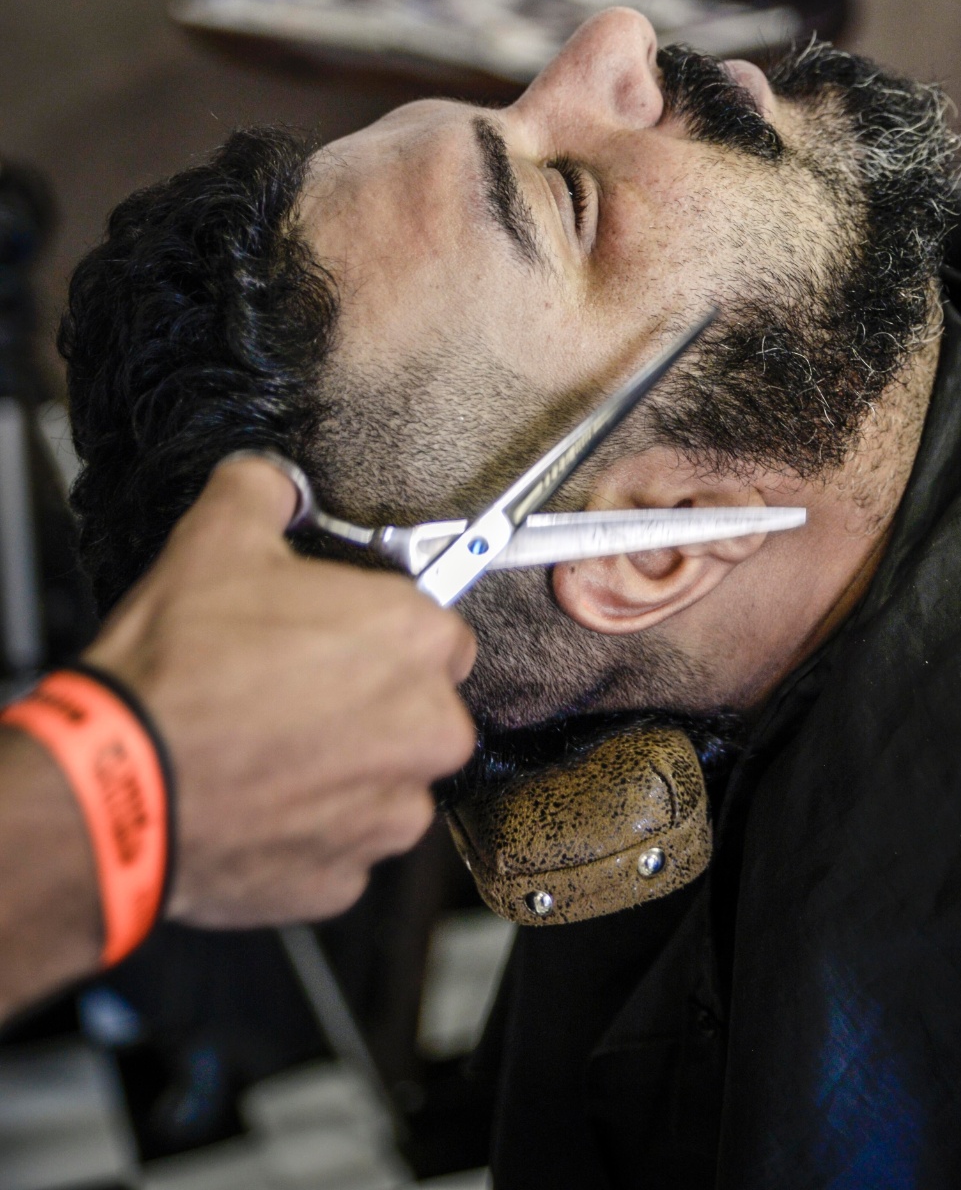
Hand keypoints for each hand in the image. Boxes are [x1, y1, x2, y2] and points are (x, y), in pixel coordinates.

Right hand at [87, 455, 475, 926]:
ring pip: (391, 781)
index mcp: (414, 640)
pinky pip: (344, 843)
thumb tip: (274, 482)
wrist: (120, 785)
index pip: (438, 627)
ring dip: (347, 767)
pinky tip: (257, 797)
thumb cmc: (179, 667)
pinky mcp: (347, 880)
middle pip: (426, 709)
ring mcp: (389, 813)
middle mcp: (426, 729)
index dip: (382, 628)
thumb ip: (265, 491)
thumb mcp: (217, 538)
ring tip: (272, 748)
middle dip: (375, 701)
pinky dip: (311, 827)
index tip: (342, 634)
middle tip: (300, 690)